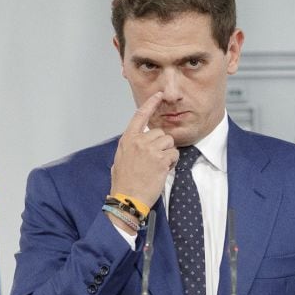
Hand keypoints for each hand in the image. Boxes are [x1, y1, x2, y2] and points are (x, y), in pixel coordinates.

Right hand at [110, 92, 177, 208]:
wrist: (127, 199)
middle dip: (161, 145)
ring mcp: (150, 150)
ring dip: (167, 153)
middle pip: (160, 133)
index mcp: (127, 140)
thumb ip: (131, 147)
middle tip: (155, 160)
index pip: (140, 116)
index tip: (159, 95)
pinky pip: (174, 154)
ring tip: (158, 166)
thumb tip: (138, 144)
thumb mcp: (120, 160)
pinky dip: (171, 162)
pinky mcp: (161, 159)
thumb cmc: (124, 183)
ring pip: (169, 142)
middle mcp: (138, 141)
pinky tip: (162, 171)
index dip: (150, 104)